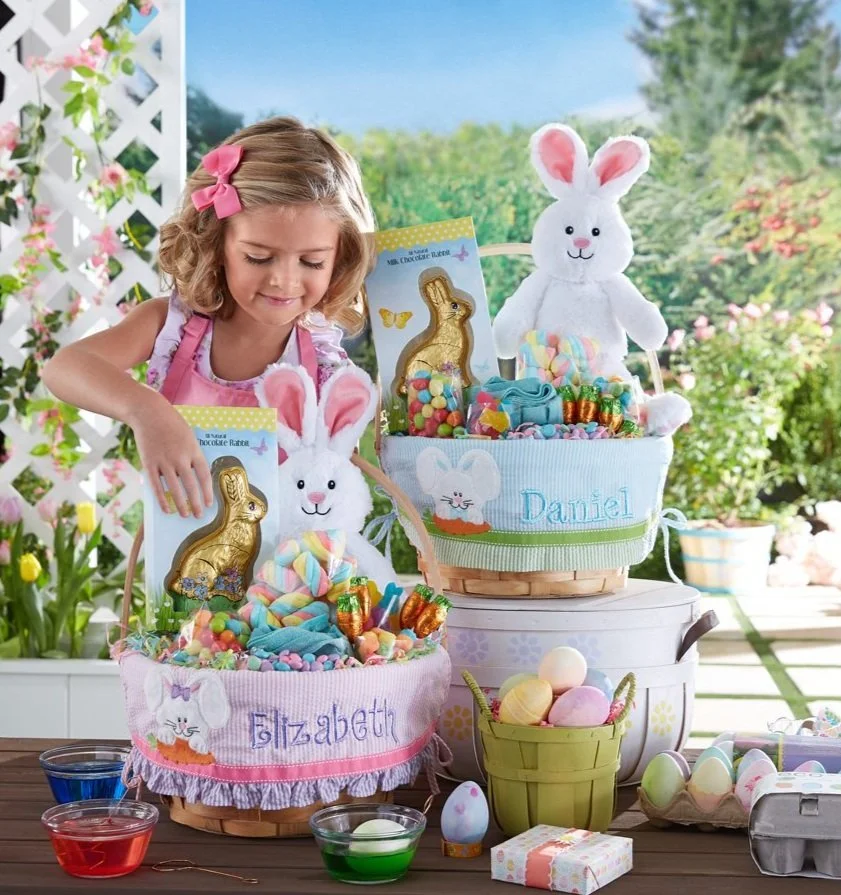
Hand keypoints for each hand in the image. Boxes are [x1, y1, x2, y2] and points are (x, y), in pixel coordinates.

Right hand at [129, 396, 212, 517]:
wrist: (150, 413)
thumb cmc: (172, 425)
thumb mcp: (189, 437)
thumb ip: (193, 456)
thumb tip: (197, 477)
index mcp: (194, 450)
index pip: (204, 476)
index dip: (207, 492)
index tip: (209, 504)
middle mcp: (181, 457)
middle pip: (191, 486)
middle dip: (196, 503)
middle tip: (198, 515)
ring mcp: (164, 461)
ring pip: (175, 489)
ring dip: (181, 504)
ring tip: (185, 515)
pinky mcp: (149, 463)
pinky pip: (157, 486)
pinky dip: (162, 499)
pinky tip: (167, 509)